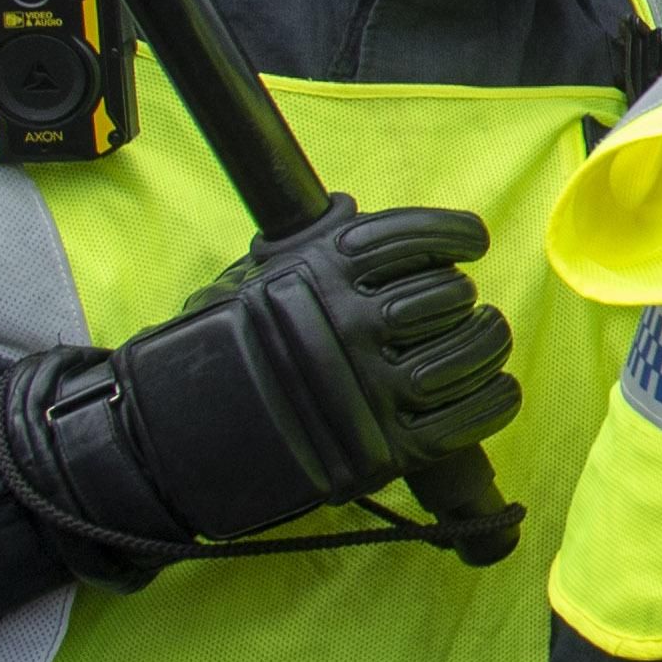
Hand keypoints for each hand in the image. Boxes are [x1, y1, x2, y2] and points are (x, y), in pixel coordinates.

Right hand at [2, 200, 517, 568]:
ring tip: (480, 339)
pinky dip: (494, 398)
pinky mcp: (384, 449)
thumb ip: (308, 252)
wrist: (168, 441)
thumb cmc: (207, 355)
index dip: (456, 235)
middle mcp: (349, 323)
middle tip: (456, 307)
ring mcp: (369, 387)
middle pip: (448, 295)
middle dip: (459, 299)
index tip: (470, 242)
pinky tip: (494, 387)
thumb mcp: (249, 280)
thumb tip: (351, 212)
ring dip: (485, 343)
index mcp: (319, 271)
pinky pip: (471, 416)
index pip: (416, 236)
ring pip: (468, 350)